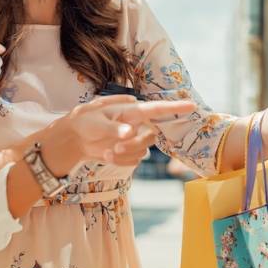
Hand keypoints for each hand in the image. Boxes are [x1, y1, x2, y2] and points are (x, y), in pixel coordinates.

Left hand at [49, 95, 195, 168]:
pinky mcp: (130, 151)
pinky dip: (121, 161)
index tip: (191, 106)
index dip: (175, 108)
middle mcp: (137, 123)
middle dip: (134, 145)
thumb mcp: (96, 123)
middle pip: (150, 136)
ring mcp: (134, 138)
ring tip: (106, 152)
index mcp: (131, 110)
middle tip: (115, 149)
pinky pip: (134, 160)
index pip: (157, 109)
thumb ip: (113, 128)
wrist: (75, 138)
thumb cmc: (85, 122)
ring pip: (143, 151)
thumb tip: (129, 132)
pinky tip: (107, 155)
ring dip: (125, 155)